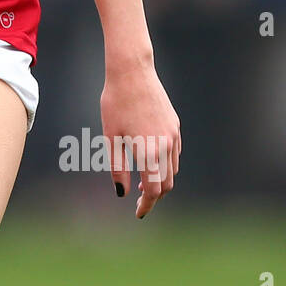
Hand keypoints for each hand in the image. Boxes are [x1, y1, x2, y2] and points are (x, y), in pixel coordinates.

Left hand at [101, 61, 180, 218]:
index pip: (153, 191)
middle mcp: (166, 145)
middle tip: (138, 201)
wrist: (132, 73)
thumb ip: (117, 167)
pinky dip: (166, 165)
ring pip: (173, 170)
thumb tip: (122, 193)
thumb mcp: (111, 137)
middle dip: (154, 196)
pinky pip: (175, 154)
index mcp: (149, 151)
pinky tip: (151, 162)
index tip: (137, 213)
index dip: (146, 205)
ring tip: (142, 182)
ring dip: (161, 181)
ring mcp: (174, 135)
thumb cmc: (115, 104)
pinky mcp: (175, 126)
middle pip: (166, 184)